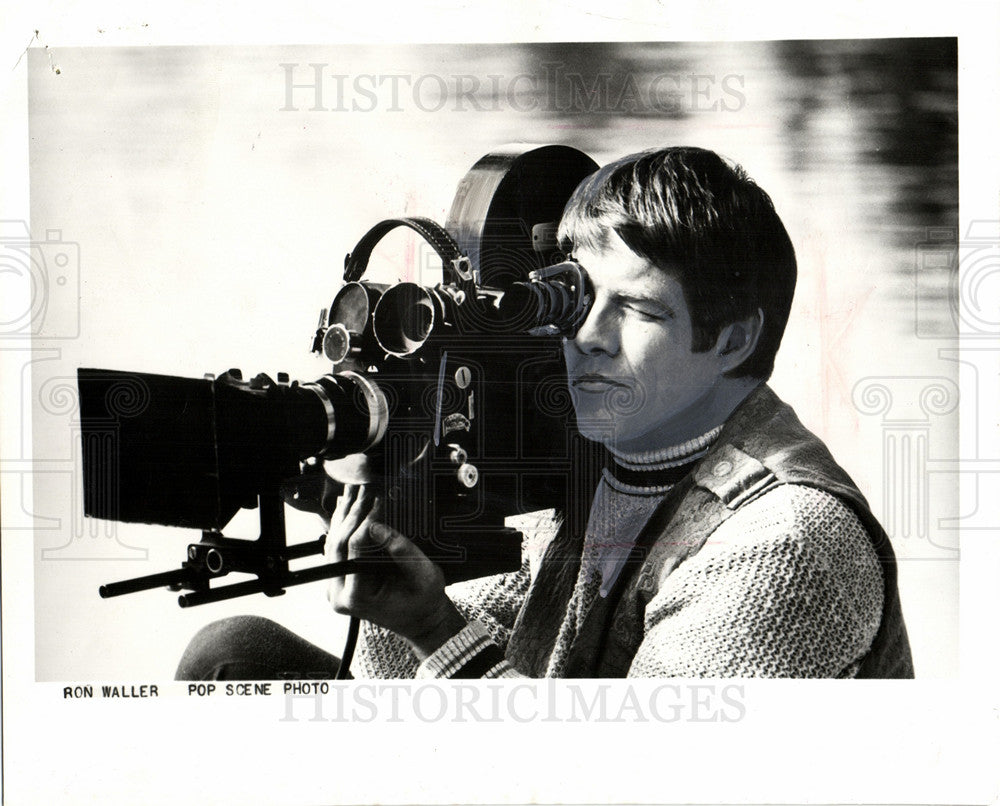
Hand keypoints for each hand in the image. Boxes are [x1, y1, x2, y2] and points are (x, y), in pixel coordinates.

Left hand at [325, 485, 465, 658]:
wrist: (421, 620)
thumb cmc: (425, 601)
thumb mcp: (424, 575)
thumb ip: (402, 550)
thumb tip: (376, 525)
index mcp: (357, 597)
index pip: (354, 550)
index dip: (366, 521)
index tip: (379, 500)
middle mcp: (339, 595)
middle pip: (337, 545)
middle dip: (353, 513)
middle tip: (366, 489)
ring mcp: (335, 587)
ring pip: (333, 544)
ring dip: (344, 516)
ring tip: (354, 490)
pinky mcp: (340, 578)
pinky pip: (336, 548)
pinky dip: (343, 525)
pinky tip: (346, 505)